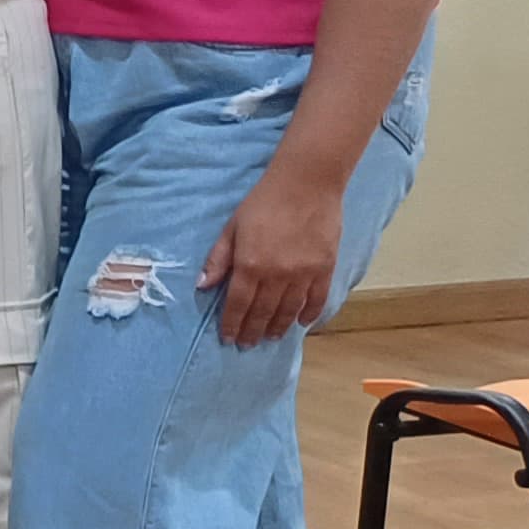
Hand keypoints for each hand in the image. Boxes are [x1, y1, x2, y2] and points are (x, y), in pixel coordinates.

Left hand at [201, 159, 343, 344]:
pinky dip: (310, 314)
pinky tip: (302, 323)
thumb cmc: (263, 202)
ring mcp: (304, 274)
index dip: (232, 324)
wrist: (306, 184)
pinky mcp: (326, 268)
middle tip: (247, 344)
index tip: (228, 338)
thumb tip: (202, 285)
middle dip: (253, 331)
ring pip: (289, 310)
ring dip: (279, 327)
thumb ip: (218, 259)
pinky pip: (317, 299)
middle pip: (263, 312)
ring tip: (270, 337)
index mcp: (250, 265)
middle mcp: (277, 275)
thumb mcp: (232, 228)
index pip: (238, 304)